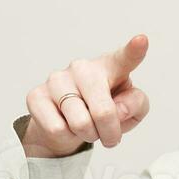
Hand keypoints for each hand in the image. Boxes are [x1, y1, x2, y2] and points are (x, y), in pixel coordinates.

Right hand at [22, 35, 151, 157]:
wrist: (67, 125)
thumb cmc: (104, 111)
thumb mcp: (130, 111)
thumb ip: (135, 106)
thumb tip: (119, 109)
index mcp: (110, 67)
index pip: (124, 58)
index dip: (134, 50)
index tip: (142, 41)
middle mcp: (83, 68)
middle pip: (103, 111)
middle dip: (110, 133)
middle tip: (109, 137)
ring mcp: (57, 79)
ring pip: (80, 124)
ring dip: (88, 136)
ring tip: (86, 128)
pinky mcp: (36, 95)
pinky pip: (57, 129)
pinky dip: (66, 137)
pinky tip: (65, 125)